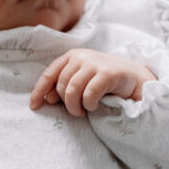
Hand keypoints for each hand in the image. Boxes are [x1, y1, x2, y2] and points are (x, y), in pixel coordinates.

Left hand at [29, 49, 155, 116]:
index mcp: (71, 56)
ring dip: (75, 107)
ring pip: (72, 91)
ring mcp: (95, 63)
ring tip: (83, 111)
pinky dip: (89, 105)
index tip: (34, 106)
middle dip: (66, 104)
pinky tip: (95, 106)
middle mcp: (82, 56)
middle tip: (76, 111)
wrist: (134, 78)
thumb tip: (47, 98)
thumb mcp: (81, 81)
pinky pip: (89, 94)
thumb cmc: (104, 81)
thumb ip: (64, 86)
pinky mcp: (108, 73)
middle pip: (61, 86)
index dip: (39, 91)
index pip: (49, 74)